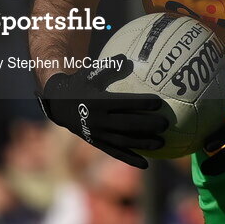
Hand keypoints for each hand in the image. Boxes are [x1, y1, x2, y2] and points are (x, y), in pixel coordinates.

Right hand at [38, 55, 167, 168]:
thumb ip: (108, 67)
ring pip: (123, 141)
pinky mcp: (96, 143)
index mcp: (97, 101)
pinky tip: (146, 164)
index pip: (123, 103)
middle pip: (127, 124)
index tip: (158, 102)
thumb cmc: (79, 84)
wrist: (58, 104)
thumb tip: (127, 59)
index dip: (141, 103)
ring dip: (143, 143)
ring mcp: (97, 134)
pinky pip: (115, 152)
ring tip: (162, 143)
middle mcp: (97, 120)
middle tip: (166, 124)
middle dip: (147, 125)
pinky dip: (130, 158)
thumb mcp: (89, 73)